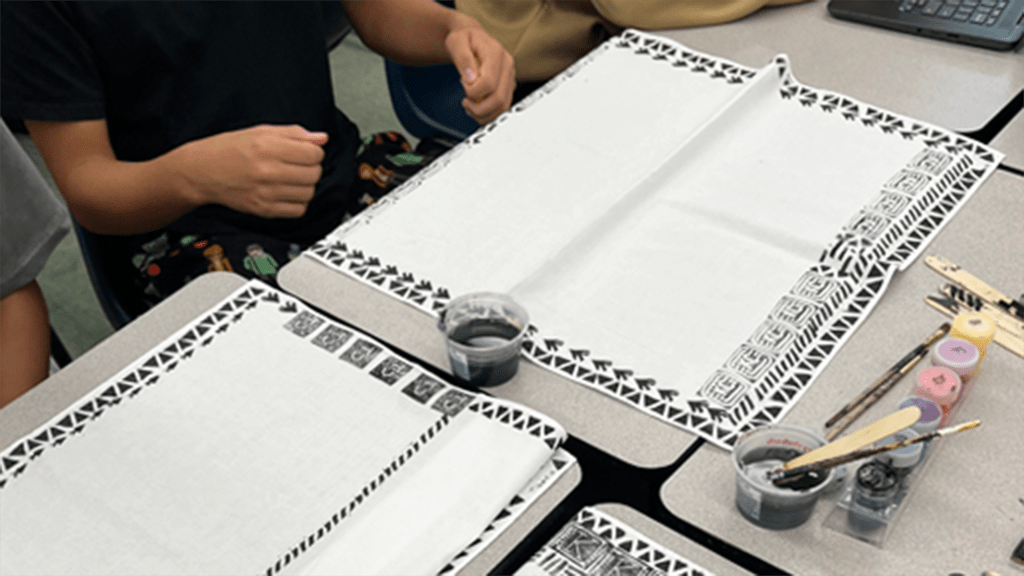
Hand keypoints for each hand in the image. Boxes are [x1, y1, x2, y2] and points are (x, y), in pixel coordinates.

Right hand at [176, 124, 327, 218]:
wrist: (202, 171)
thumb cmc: (228, 149)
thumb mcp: (260, 131)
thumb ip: (294, 133)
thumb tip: (321, 138)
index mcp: (267, 147)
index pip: (313, 154)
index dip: (314, 152)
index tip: (307, 152)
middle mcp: (267, 171)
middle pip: (314, 174)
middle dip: (311, 168)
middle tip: (299, 165)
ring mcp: (266, 193)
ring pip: (309, 193)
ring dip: (306, 185)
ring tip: (292, 178)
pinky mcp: (264, 210)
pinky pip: (298, 210)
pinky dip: (298, 202)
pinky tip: (287, 192)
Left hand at [445, 21, 515, 124]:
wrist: (472, 36)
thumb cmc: (464, 38)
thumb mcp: (456, 41)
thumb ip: (463, 58)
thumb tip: (471, 79)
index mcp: (496, 54)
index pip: (489, 83)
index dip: (473, 91)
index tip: (463, 84)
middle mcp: (507, 66)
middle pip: (498, 99)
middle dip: (478, 107)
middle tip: (465, 102)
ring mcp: (510, 77)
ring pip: (503, 107)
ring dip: (484, 114)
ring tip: (469, 107)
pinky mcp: (508, 87)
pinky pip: (502, 107)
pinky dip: (488, 114)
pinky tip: (476, 108)